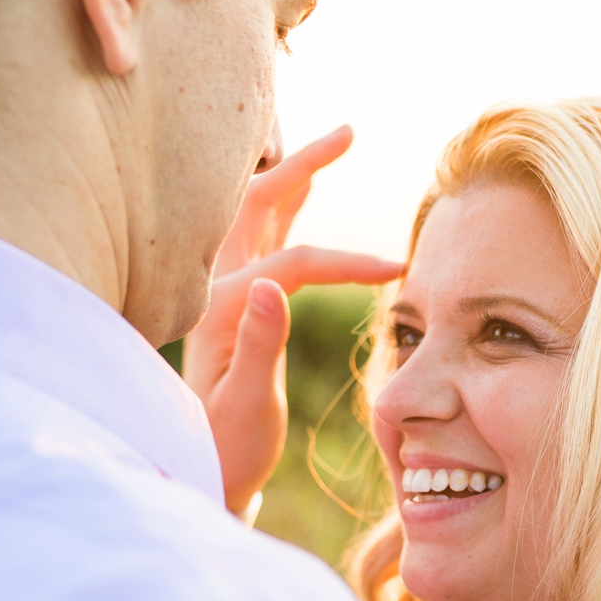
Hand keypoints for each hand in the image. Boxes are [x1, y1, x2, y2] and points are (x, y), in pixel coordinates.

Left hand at [185, 126, 403, 514]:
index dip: (348, 262)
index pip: (293, 262)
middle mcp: (213, 286)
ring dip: (292, 173)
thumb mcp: (247, 405)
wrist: (201, 470)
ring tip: (333, 143)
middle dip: (304, 162)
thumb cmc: (227, 446)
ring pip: (255, 209)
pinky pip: (258, 232)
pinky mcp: (231, 298)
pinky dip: (283, 202)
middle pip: (256, 202)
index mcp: (219, 307)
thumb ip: (257, 345)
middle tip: (350, 131)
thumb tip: (274, 284)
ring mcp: (220, 288)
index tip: (398, 270)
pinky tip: (302, 191)